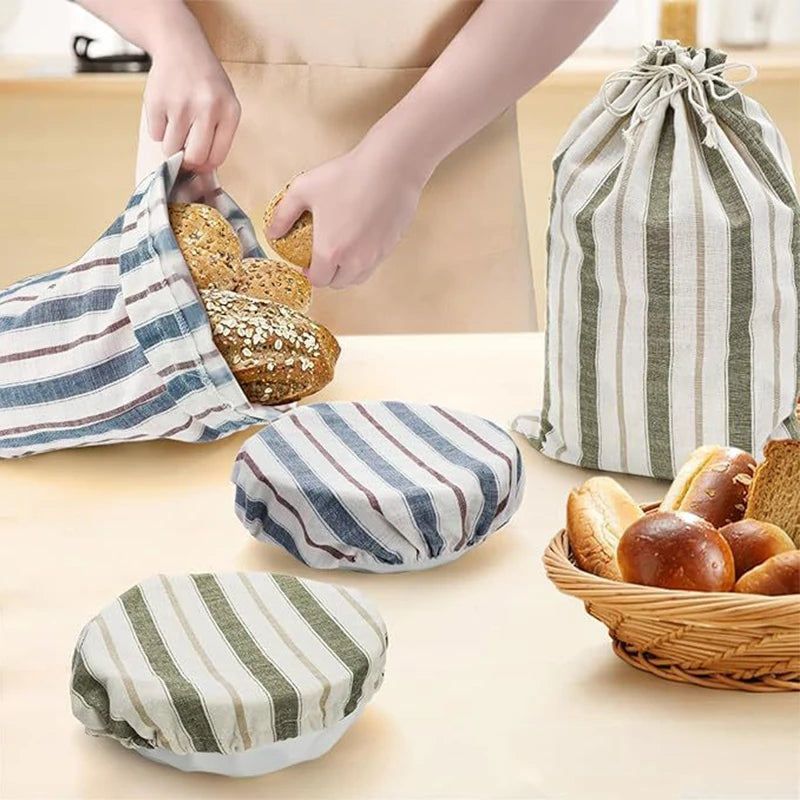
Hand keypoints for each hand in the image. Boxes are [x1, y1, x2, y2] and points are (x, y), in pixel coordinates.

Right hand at [143, 22, 239, 171]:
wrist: (180, 45)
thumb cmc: (205, 80)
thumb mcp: (225, 102)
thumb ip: (219, 134)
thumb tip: (203, 169)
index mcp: (229, 111)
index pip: (217, 157)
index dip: (206, 165)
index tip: (200, 163)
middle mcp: (207, 108)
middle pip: (195, 158)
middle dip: (188, 162)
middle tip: (185, 152)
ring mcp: (180, 105)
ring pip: (171, 149)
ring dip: (172, 144)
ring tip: (177, 124)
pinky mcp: (156, 102)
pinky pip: (155, 134)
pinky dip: (158, 129)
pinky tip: (166, 110)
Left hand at [266, 139, 429, 288]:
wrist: (391, 167)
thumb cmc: (347, 176)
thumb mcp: (303, 189)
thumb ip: (283, 214)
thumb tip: (272, 232)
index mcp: (330, 251)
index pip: (318, 281)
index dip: (309, 275)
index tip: (306, 265)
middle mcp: (354, 261)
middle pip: (338, 283)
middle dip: (327, 275)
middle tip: (322, 259)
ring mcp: (375, 256)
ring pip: (357, 278)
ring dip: (346, 271)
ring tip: (341, 252)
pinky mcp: (390, 247)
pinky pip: (373, 264)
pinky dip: (363, 260)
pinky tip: (359, 239)